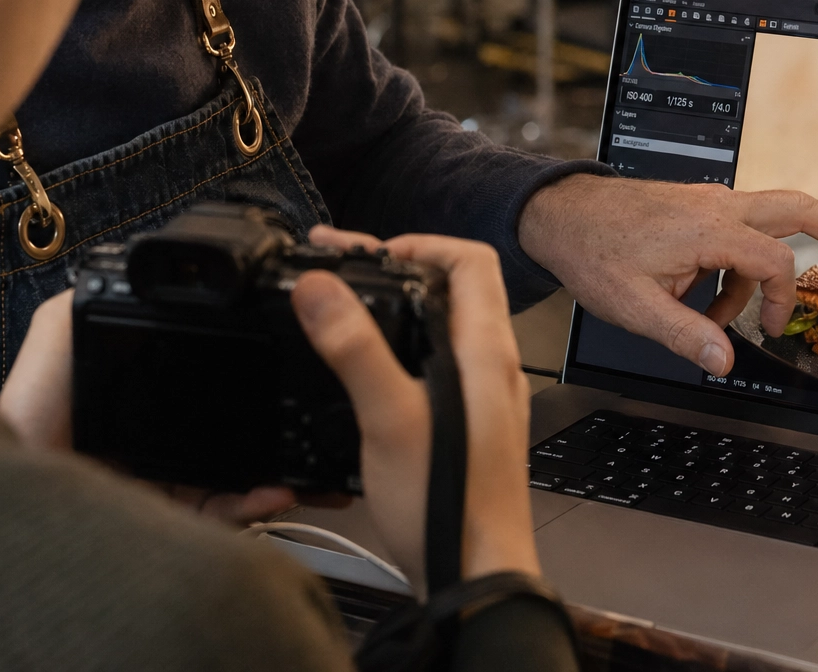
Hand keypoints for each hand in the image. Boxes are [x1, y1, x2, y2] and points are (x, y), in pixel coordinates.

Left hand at [0, 286, 324, 526]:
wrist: (14, 501)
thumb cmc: (27, 424)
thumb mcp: (54, 345)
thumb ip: (79, 310)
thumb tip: (111, 271)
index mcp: (135, 397)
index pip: (199, 377)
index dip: (239, 370)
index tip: (276, 354)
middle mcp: (154, 438)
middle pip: (228, 423)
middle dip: (270, 418)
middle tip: (308, 408)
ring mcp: (164, 480)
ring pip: (236, 468)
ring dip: (275, 464)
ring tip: (304, 454)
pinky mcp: (167, 519)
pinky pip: (222, 511)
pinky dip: (255, 503)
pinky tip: (276, 490)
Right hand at [296, 226, 538, 592]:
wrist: (476, 576)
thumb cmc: (449, 506)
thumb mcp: (389, 418)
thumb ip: (355, 349)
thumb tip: (322, 288)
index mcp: (486, 352)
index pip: (471, 259)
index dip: (422, 241)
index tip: (372, 251)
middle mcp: (495, 368)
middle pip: (456, 289)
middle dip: (399, 270)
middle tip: (346, 273)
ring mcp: (488, 397)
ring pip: (446, 328)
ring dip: (399, 310)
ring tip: (350, 313)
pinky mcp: (473, 426)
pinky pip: (441, 365)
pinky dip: (404, 350)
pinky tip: (371, 372)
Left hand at [517, 176, 817, 375]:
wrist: (559, 213)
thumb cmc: (592, 251)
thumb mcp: (635, 306)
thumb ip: (686, 336)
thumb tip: (725, 362)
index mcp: (708, 228)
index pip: (775, 262)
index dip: (780, 302)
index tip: (767, 331)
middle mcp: (717, 205)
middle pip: (798, 206)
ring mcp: (708, 201)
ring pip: (770, 216)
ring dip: (767, 266)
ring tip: (736, 314)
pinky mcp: (697, 206)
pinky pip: (737, 230)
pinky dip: (738, 262)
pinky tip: (708, 296)